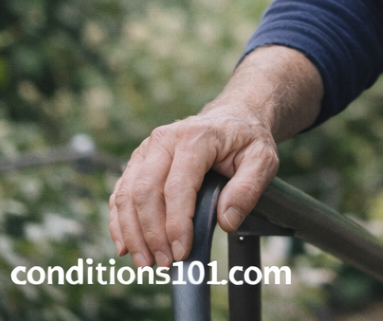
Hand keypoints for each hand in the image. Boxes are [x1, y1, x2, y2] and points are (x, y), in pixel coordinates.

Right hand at [109, 106, 279, 268]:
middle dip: (152, 234)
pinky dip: (120, 223)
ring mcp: (148, 149)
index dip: (176, 224)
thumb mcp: (263, 159)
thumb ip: (248, 189)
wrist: (233, 118)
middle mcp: (165, 139)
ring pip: (127, 195)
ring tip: (147, 263)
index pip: (177, 186)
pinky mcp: (138, 161)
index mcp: (196, 137)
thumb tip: (226, 221)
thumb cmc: (247, 140)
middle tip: (165, 264)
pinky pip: (120, 194)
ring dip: (132, 234)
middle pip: (145, 192)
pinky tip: (126, 247)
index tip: (182, 253)